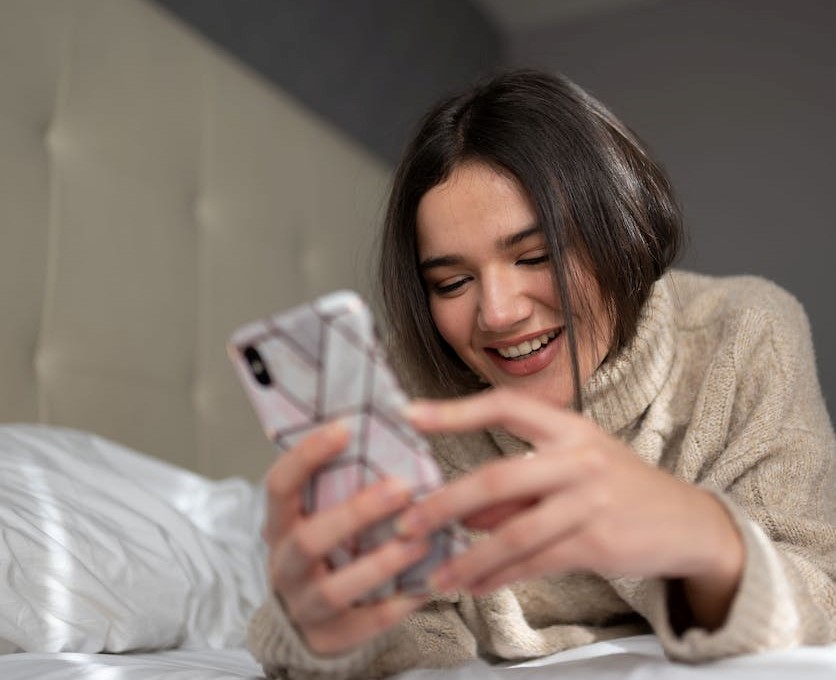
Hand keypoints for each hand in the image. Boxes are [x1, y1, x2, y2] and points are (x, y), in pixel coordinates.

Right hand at [262, 421, 429, 653]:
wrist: (307, 619)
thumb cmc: (326, 549)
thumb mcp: (319, 516)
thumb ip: (341, 487)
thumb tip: (391, 430)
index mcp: (280, 524)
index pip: (279, 486)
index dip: (307, 456)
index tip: (344, 428)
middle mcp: (285, 564)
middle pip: (311, 539)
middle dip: (358, 513)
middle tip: (402, 488)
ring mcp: (305, 605)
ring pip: (337, 587)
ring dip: (383, 562)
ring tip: (422, 540)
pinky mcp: (333, 637)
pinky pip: (369, 622)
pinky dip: (401, 602)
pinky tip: (430, 583)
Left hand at [398, 389, 742, 628]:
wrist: (686, 521)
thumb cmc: (618, 486)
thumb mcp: (572, 468)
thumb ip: (519, 488)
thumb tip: (463, 512)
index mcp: (568, 427)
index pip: (505, 406)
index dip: (456, 410)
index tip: (410, 414)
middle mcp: (579, 457)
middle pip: (498, 478)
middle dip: (445, 504)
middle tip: (408, 524)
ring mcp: (591, 500)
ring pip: (513, 533)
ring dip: (468, 558)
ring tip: (437, 576)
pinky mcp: (598, 542)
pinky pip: (536, 562)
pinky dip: (500, 577)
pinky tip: (475, 586)